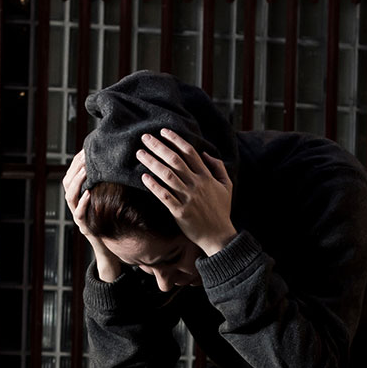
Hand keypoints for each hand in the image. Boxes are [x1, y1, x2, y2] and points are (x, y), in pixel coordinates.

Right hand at [63, 151, 123, 281]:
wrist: (110, 249)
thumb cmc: (111, 221)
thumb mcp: (109, 200)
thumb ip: (109, 185)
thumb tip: (120, 164)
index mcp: (80, 196)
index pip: (72, 173)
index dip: (77, 161)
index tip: (86, 149)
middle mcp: (75, 204)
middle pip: (67, 182)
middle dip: (75, 168)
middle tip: (86, 156)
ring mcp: (78, 215)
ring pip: (69, 196)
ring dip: (77, 181)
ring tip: (86, 170)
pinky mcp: (84, 226)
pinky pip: (78, 214)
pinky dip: (83, 203)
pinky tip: (89, 193)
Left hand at [137, 129, 237, 257]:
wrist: (219, 236)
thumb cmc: (221, 211)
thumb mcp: (226, 186)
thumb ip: (218, 167)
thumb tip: (205, 153)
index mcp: (207, 177)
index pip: (189, 152)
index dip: (175, 140)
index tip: (163, 132)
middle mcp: (197, 184)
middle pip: (175, 160)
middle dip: (159, 147)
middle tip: (145, 137)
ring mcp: (188, 198)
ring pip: (167, 175)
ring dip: (152, 162)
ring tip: (140, 153)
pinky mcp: (180, 212)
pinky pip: (164, 196)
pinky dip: (154, 186)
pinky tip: (143, 177)